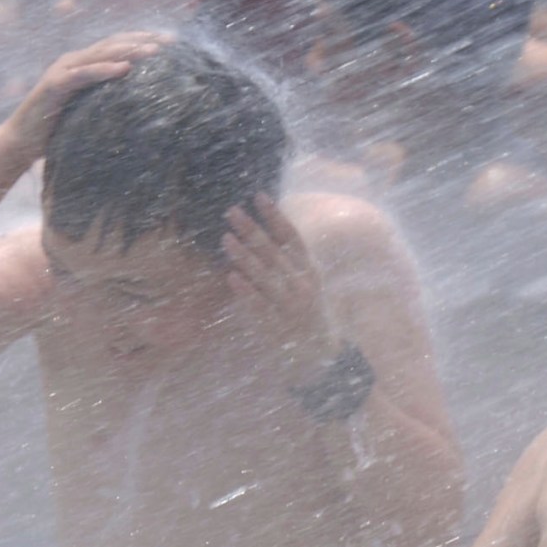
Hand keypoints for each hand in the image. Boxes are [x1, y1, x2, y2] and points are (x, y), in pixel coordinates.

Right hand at [0, 32, 164, 160]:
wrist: (22, 141)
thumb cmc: (60, 129)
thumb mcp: (94, 111)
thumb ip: (113, 101)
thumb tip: (149, 107)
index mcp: (85, 65)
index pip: (118, 46)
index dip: (143, 40)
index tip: (173, 41)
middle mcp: (74, 62)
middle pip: (113, 44)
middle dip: (142, 40)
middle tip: (170, 40)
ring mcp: (62, 70)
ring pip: (99, 54)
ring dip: (128, 50)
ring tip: (154, 50)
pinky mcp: (54, 85)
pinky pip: (82, 74)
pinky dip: (103, 69)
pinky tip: (124, 68)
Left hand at [223, 196, 339, 382]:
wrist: (320, 350)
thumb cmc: (307, 306)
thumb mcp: (306, 277)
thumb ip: (288, 255)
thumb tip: (265, 224)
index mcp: (309, 268)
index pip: (292, 237)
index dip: (276, 217)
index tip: (258, 196)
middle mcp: (302, 284)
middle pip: (275, 253)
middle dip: (252, 231)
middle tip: (231, 212)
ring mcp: (290, 305)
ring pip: (266, 277)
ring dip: (245, 257)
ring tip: (226, 239)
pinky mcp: (278, 325)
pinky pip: (260, 306)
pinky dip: (246, 292)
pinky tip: (231, 277)